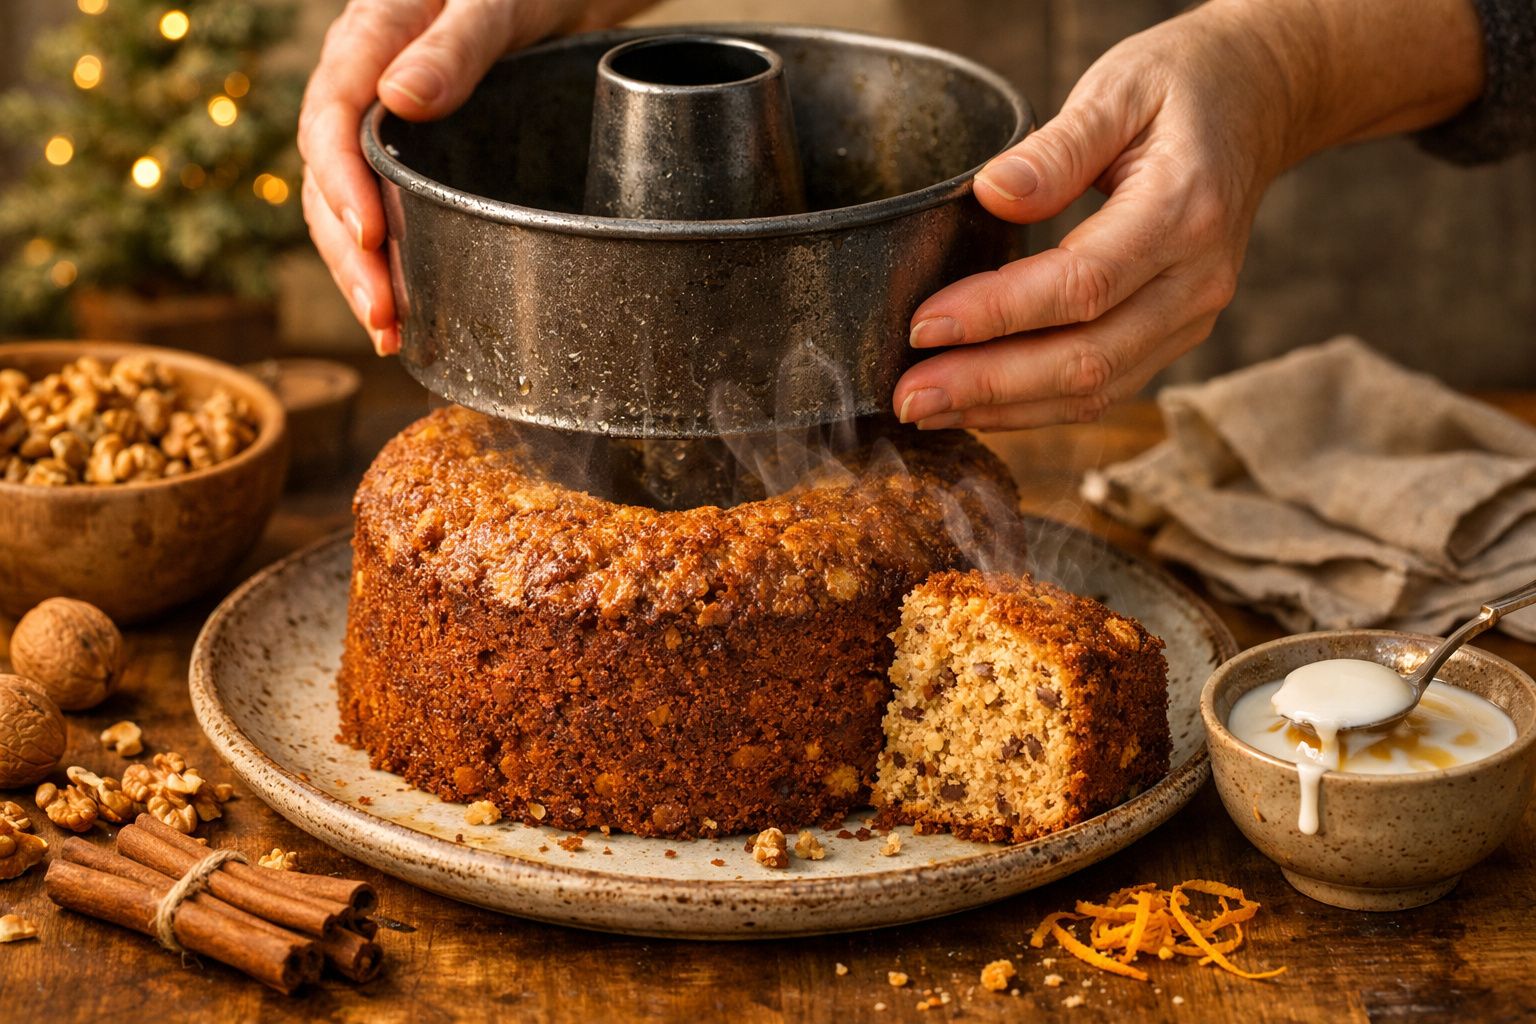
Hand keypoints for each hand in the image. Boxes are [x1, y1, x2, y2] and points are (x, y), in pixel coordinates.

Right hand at [299, 0, 647, 354]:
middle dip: (350, 251)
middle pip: (327, 175)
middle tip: (383, 312)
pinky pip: (382, 205)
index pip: (331, 118)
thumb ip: (453, 47)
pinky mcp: (411, 149)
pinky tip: (401, 309)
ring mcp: (383, 119)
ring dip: (361, 270)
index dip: (342, 183)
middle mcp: (363, 81)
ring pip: (346, 201)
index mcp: (372, 36)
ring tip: (387, 330)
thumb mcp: (496, 4)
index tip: (372, 236)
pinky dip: (387, 260)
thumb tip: (401, 99)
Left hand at [892, 0, 1483, 430]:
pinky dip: (1035, 407)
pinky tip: (976, 406)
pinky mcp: (1174, 335)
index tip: (924, 325)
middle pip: (1087, 357)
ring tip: (925, 410)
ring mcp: (1191, 316)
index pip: (1082, 284)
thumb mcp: (1118, 89)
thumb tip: (992, 193)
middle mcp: (1197, 279)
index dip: (998, 313)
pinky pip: (1104, 388)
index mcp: (1183, 210)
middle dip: (988, 385)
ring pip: (1095, 389)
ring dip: (1004, 409)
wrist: (1257, 105)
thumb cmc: (1180, 88)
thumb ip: (1056, 148)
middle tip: (908, 396)